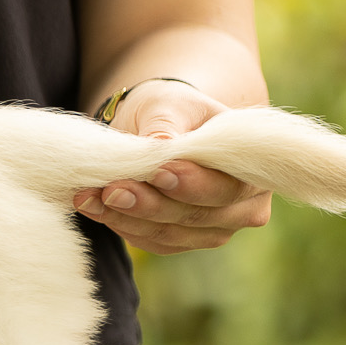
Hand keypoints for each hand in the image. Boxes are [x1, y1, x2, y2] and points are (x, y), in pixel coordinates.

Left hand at [73, 79, 271, 255]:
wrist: (157, 125)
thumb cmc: (172, 110)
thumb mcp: (168, 104)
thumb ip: (167, 125)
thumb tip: (161, 146)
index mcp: (255, 170)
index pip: (229, 186)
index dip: (194, 184)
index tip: (159, 172)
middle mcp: (243, 207)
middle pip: (199, 216)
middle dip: (152, 204)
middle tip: (113, 189)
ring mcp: (213, 228)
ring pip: (170, 234)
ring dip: (127, 217)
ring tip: (91, 196)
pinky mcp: (180, 240)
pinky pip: (149, 240)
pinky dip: (118, 223)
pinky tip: (91, 205)